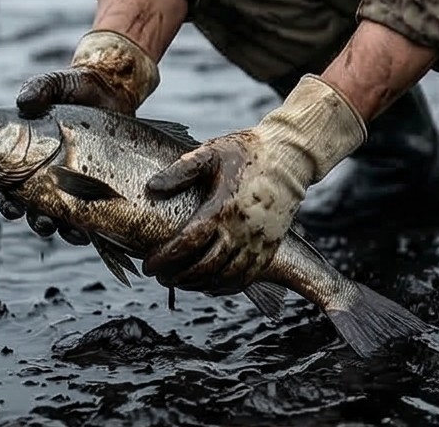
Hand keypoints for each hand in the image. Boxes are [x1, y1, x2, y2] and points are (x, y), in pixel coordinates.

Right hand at [9, 29, 159, 239]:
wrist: (110, 90)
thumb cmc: (74, 86)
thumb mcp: (55, 83)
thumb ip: (38, 88)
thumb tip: (24, 102)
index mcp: (24, 154)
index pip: (5, 185)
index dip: (5, 200)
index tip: (12, 205)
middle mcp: (44, 173)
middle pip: (30, 208)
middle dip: (34, 219)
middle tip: (43, 221)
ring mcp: (70, 180)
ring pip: (57, 216)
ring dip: (59, 228)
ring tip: (68, 229)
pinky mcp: (95, 184)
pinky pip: (86, 214)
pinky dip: (85, 227)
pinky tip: (89, 232)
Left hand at [141, 75, 366, 294]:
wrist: (289, 156)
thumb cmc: (245, 152)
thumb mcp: (210, 153)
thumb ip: (180, 171)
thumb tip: (151, 188)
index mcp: (222, 208)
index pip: (187, 243)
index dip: (164, 258)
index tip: (148, 265)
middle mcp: (242, 230)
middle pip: (205, 267)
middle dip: (178, 276)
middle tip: (160, 277)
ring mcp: (258, 241)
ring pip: (226, 277)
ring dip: (200, 284)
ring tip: (181, 282)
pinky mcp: (270, 247)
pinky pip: (247, 277)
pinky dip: (226, 286)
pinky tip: (211, 284)